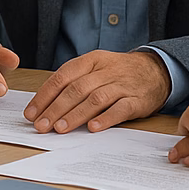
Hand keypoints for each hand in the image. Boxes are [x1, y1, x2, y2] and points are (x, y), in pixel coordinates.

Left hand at [24, 49, 169, 133]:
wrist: (156, 70)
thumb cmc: (118, 73)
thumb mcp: (95, 69)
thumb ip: (73, 83)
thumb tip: (45, 105)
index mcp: (90, 61)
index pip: (62, 77)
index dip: (44, 96)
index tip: (31, 113)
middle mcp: (105, 71)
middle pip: (75, 89)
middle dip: (55, 109)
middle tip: (41, 126)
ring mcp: (121, 85)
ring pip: (95, 99)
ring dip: (75, 115)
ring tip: (60, 129)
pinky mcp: (137, 100)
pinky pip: (120, 108)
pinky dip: (106, 118)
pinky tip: (93, 128)